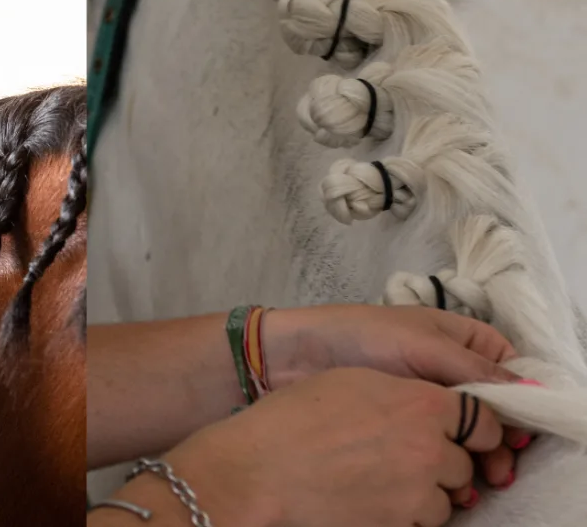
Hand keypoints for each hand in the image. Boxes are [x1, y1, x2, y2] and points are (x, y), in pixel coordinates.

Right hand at [160, 368, 508, 526]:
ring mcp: (416, 492)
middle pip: (466, 461)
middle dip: (446, 459)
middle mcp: (430, 448)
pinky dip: (407, 513)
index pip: (484, 419)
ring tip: (387, 478)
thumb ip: (404, 393)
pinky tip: (374, 497)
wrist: (260, 469)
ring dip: (428, 490)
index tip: (472, 432)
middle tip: (409, 453)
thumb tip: (428, 406)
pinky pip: (421, 521)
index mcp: (423, 403)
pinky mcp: (399, 524)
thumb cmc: (296, 416)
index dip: (480, 426)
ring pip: (447, 498)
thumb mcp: (354, 382)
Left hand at [260, 304, 524, 487]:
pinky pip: (433, 446)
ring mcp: (421, 397)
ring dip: (474, 458)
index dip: (517, 399)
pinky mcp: (399, 424)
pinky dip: (444, 464)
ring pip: (464, 431)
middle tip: (498, 469)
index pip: (505, 369)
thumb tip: (525, 393)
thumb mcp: (421, 344)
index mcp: (456, 337)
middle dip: (498, 439)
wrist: (294, 356)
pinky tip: (444, 483)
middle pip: (490, 407)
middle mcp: (444, 367)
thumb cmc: (357, 336)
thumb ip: (473, 369)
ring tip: (473, 482)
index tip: (517, 430)